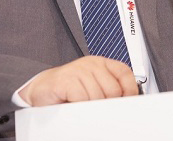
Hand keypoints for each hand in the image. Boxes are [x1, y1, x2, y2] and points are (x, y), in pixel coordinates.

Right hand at [18, 56, 138, 105]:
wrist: (42, 89)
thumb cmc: (68, 90)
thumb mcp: (93, 87)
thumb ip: (108, 90)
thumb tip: (127, 103)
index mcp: (101, 64)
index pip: (125, 73)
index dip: (130, 90)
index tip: (128, 103)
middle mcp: (91, 64)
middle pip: (113, 90)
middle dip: (108, 104)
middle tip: (97, 109)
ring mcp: (78, 70)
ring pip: (98, 97)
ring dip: (90, 108)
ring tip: (81, 106)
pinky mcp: (66, 80)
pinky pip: (82, 99)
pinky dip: (79, 107)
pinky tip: (73, 104)